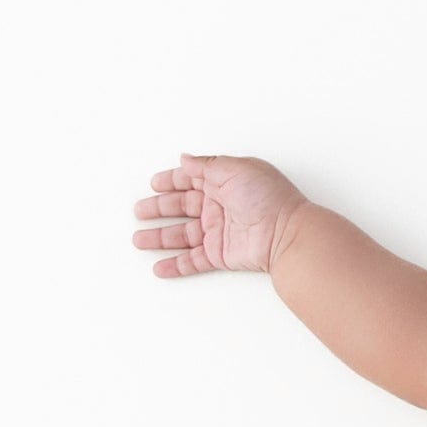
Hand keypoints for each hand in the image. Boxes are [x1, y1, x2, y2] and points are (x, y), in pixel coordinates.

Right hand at [131, 153, 309, 276]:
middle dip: (158, 209)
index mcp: (223, 183)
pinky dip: (176, 265)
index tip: (154, 184)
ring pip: (182, 236)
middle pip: (181, 207)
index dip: (171, 181)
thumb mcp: (235, 169)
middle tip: (139, 212)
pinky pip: (194, 261)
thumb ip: (207, 164)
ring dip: (159, 238)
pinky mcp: (221, 255)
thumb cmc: (268, 198)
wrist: (287, 233)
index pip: (190, 180)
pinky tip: (160, 267)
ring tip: (139, 240)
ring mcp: (219, 232)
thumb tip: (186, 159)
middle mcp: (220, 207)